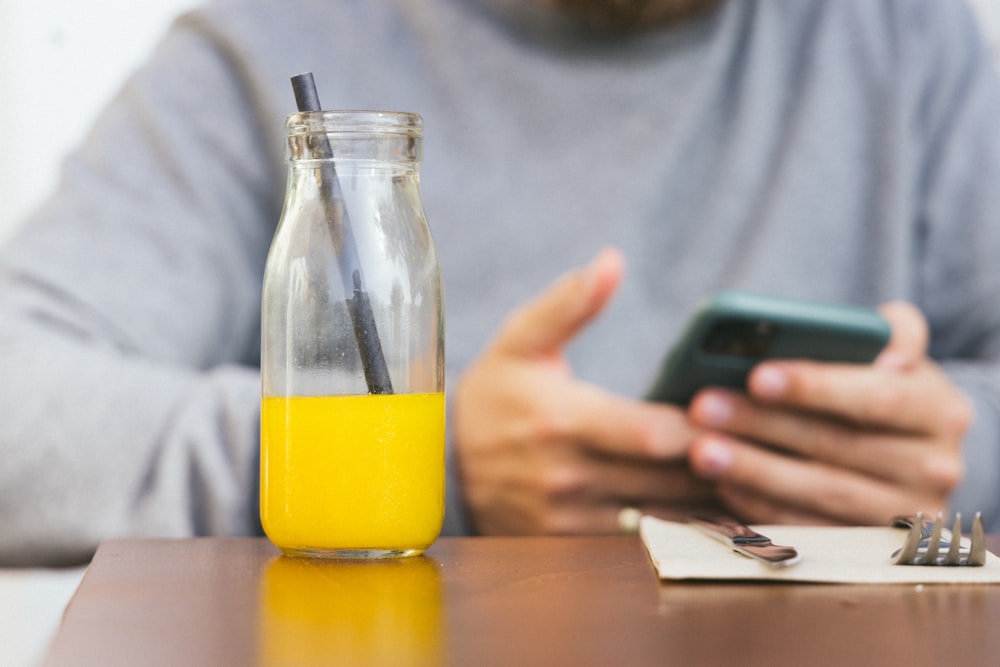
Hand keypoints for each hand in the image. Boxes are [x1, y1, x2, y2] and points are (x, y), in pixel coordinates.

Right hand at [452, 248, 717, 534]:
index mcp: (563, 420)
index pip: (651, 433)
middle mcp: (568, 476)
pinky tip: (704, 508)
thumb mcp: (521, 341)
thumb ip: (569, 302)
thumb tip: (612, 261)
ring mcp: (570, 518)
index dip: (701, 427)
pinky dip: (678, 528)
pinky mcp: (570, 544)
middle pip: (667, 478)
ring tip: (743, 476)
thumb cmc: (494, 396)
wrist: (442, 464)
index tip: (735, 413)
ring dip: (705, 499)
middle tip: (757, 446)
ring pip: (662, 516)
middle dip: (716, 462)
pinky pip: (640, 543)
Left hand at [686, 301, 972, 525]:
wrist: (909, 451)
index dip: (814, 387)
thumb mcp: (894, 350)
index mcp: (939, 409)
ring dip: (753, 470)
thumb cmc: (881, 385)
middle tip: (702, 407)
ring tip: (700, 450)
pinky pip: (812, 530)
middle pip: (837, 446)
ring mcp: (905, 515)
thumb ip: (890, 331)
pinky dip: (763, 507)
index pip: (875, 396)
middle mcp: (934, 467)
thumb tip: (881, 346)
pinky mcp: (872, 547)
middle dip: (762, 425)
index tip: (757, 376)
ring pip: (820, 493)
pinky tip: (723, 484)